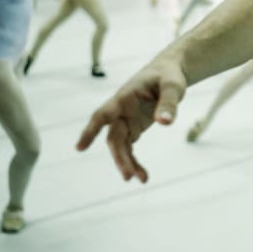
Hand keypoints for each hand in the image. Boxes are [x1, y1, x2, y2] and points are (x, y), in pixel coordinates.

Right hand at [76, 55, 187, 181]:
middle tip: (128, 176)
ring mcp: (127, 120)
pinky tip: (143, 176)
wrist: (169, 71)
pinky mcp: (134, 127)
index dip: (90, 130)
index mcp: (125, 97)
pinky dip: (134, 161)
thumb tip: (164, 123)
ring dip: (127, 163)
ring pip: (120, 145)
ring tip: (141, 179)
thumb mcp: (173, 86)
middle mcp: (121, 110)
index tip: (79, 148)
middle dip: (119, 157)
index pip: (103, 114)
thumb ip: (169, 103)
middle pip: (114, 137)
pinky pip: (129, 148)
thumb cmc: (169, 75)